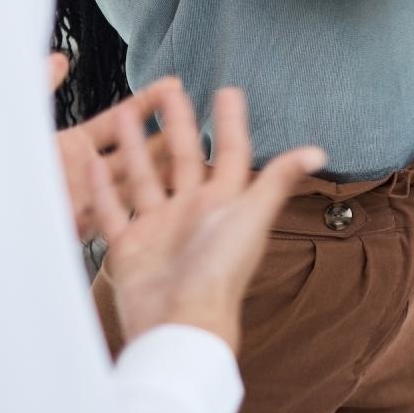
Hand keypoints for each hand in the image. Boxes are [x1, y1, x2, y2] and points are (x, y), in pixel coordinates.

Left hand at [53, 66, 187, 239]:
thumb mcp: (15, 115)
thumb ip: (38, 84)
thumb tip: (62, 57)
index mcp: (72, 146)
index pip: (120, 121)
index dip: (147, 103)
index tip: (175, 85)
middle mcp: (83, 174)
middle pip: (137, 153)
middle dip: (170, 138)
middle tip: (202, 123)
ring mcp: (83, 200)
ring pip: (136, 185)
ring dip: (167, 173)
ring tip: (202, 160)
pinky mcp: (77, 226)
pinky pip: (118, 215)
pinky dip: (144, 206)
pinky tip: (169, 197)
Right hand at [90, 86, 326, 350]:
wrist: (179, 324)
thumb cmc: (221, 273)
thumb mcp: (252, 217)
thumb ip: (278, 180)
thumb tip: (319, 150)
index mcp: (224, 203)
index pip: (229, 152)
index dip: (230, 122)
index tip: (227, 91)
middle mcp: (192, 212)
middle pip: (181, 158)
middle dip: (175, 123)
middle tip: (166, 88)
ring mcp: (159, 229)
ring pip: (143, 178)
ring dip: (135, 148)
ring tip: (125, 114)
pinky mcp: (130, 247)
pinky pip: (112, 211)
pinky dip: (103, 188)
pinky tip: (94, 162)